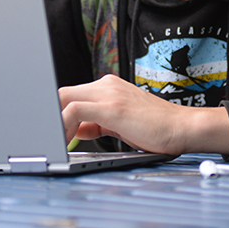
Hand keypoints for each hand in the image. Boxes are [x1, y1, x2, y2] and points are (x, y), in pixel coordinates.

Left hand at [58, 74, 228, 154]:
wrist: (183, 128)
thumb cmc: (156, 129)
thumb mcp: (121, 124)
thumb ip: (97, 123)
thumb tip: (76, 129)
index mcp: (108, 87)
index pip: (70, 94)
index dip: (55, 111)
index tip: (49, 128)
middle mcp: (106, 85)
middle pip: (62, 93)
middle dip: (49, 115)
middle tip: (45, 136)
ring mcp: (108, 94)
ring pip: (64, 98)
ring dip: (53, 122)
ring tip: (52, 141)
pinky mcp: (112, 107)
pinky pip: (74, 110)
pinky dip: (63, 124)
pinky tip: (64, 140)